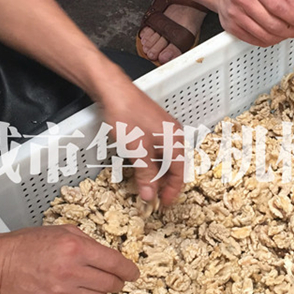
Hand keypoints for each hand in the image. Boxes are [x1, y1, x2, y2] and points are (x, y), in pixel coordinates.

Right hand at [0, 225, 137, 293]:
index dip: (129, 270)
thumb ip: (87, 241)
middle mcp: (72, 272)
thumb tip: (107, 255)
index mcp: (76, 249)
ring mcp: (63, 293)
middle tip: (112, 278)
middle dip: (116, 281)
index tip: (133, 273)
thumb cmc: (27, 246)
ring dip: (98, 291)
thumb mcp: (61, 231)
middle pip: (111, 284)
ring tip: (86, 283)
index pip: (115, 263)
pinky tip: (74, 292)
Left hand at [95, 77, 184, 206]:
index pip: (180, 173)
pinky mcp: (153, 124)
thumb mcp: (137, 151)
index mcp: (175, 141)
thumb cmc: (126, 116)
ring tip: (145, 184)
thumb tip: (151, 196)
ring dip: (156, 173)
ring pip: (165, 158)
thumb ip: (146, 175)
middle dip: (164, 183)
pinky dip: (151, 161)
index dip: (173, 191)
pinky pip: (157, 149)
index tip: (164, 204)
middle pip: (174, 166)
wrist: (113, 90)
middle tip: (153, 197)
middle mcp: (174, 135)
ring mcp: (164, 128)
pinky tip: (140, 166)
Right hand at [215, 0, 293, 45]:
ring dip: (281, 38)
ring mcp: (235, 15)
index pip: (278, 7)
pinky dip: (269, 41)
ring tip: (287, 33)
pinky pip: (255, 41)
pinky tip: (274, 35)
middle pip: (273, 24)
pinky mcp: (231, 27)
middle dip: (291, 30)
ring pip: (265, 36)